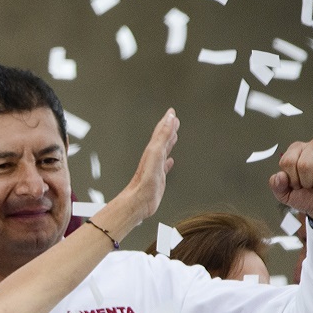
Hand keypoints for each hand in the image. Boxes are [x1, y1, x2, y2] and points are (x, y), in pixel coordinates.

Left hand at [120, 108, 179, 223]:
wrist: (138, 200)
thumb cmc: (145, 180)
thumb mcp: (156, 153)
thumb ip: (163, 135)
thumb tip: (170, 118)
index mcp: (152, 150)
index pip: (160, 131)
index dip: (167, 121)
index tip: (171, 112)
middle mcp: (153, 157)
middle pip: (162, 139)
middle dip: (168, 128)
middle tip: (174, 119)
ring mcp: (155, 168)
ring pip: (163, 151)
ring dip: (169, 142)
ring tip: (174, 135)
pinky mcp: (158, 179)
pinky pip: (164, 167)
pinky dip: (168, 162)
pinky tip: (170, 161)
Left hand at [269, 139, 312, 220]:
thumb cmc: (308, 197)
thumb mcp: (287, 195)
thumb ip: (277, 186)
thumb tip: (278, 176)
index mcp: (297, 150)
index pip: (288, 161)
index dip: (292, 178)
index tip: (297, 184)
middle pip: (304, 165)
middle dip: (307, 183)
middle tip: (311, 186)